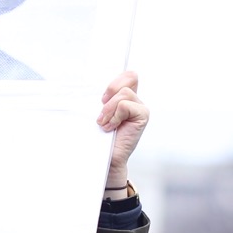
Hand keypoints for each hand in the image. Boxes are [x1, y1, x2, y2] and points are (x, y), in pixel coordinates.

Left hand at [97, 72, 147, 189]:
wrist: (105, 158)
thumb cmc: (99, 136)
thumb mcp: (98, 113)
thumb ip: (102, 99)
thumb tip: (90, 85)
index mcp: (125, 97)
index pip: (128, 74)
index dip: (117, 79)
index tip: (102, 96)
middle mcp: (135, 100)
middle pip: (129, 77)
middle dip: (111, 90)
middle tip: (101, 105)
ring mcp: (140, 107)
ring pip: (123, 93)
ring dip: (109, 108)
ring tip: (104, 123)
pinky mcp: (143, 115)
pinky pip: (125, 105)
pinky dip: (114, 116)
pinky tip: (111, 127)